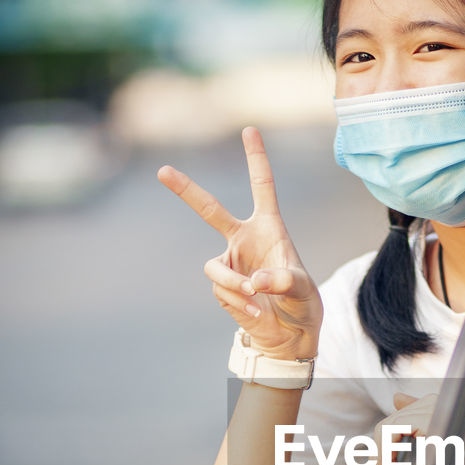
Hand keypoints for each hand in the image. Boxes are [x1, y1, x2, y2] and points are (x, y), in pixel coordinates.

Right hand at [158, 127, 321, 360]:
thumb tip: (253, 281)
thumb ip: (283, 281)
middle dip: (185, 190)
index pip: (262, 186)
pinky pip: (222, 290)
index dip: (256, 158)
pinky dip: (239, 303)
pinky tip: (256, 311)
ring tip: (254, 297)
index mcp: (269, 228)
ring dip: (233, 284)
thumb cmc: (302, 303)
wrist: (290, 335)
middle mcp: (244, 240)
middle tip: (162, 170)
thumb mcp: (302, 289)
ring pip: (214, 268)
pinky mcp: (222, 287)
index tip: (249, 130)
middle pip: (210, 210)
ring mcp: (231, 263)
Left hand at [369, 392, 437, 464]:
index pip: (395, 422)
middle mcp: (430, 402)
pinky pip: (394, 431)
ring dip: (380, 459)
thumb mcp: (436, 439)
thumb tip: (396, 398)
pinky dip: (387, 454)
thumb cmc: (464, 458)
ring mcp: (430, 407)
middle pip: (388, 426)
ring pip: (387, 429)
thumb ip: (414, 421)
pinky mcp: (428, 418)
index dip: (381, 447)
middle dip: (377, 456)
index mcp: (431, 405)